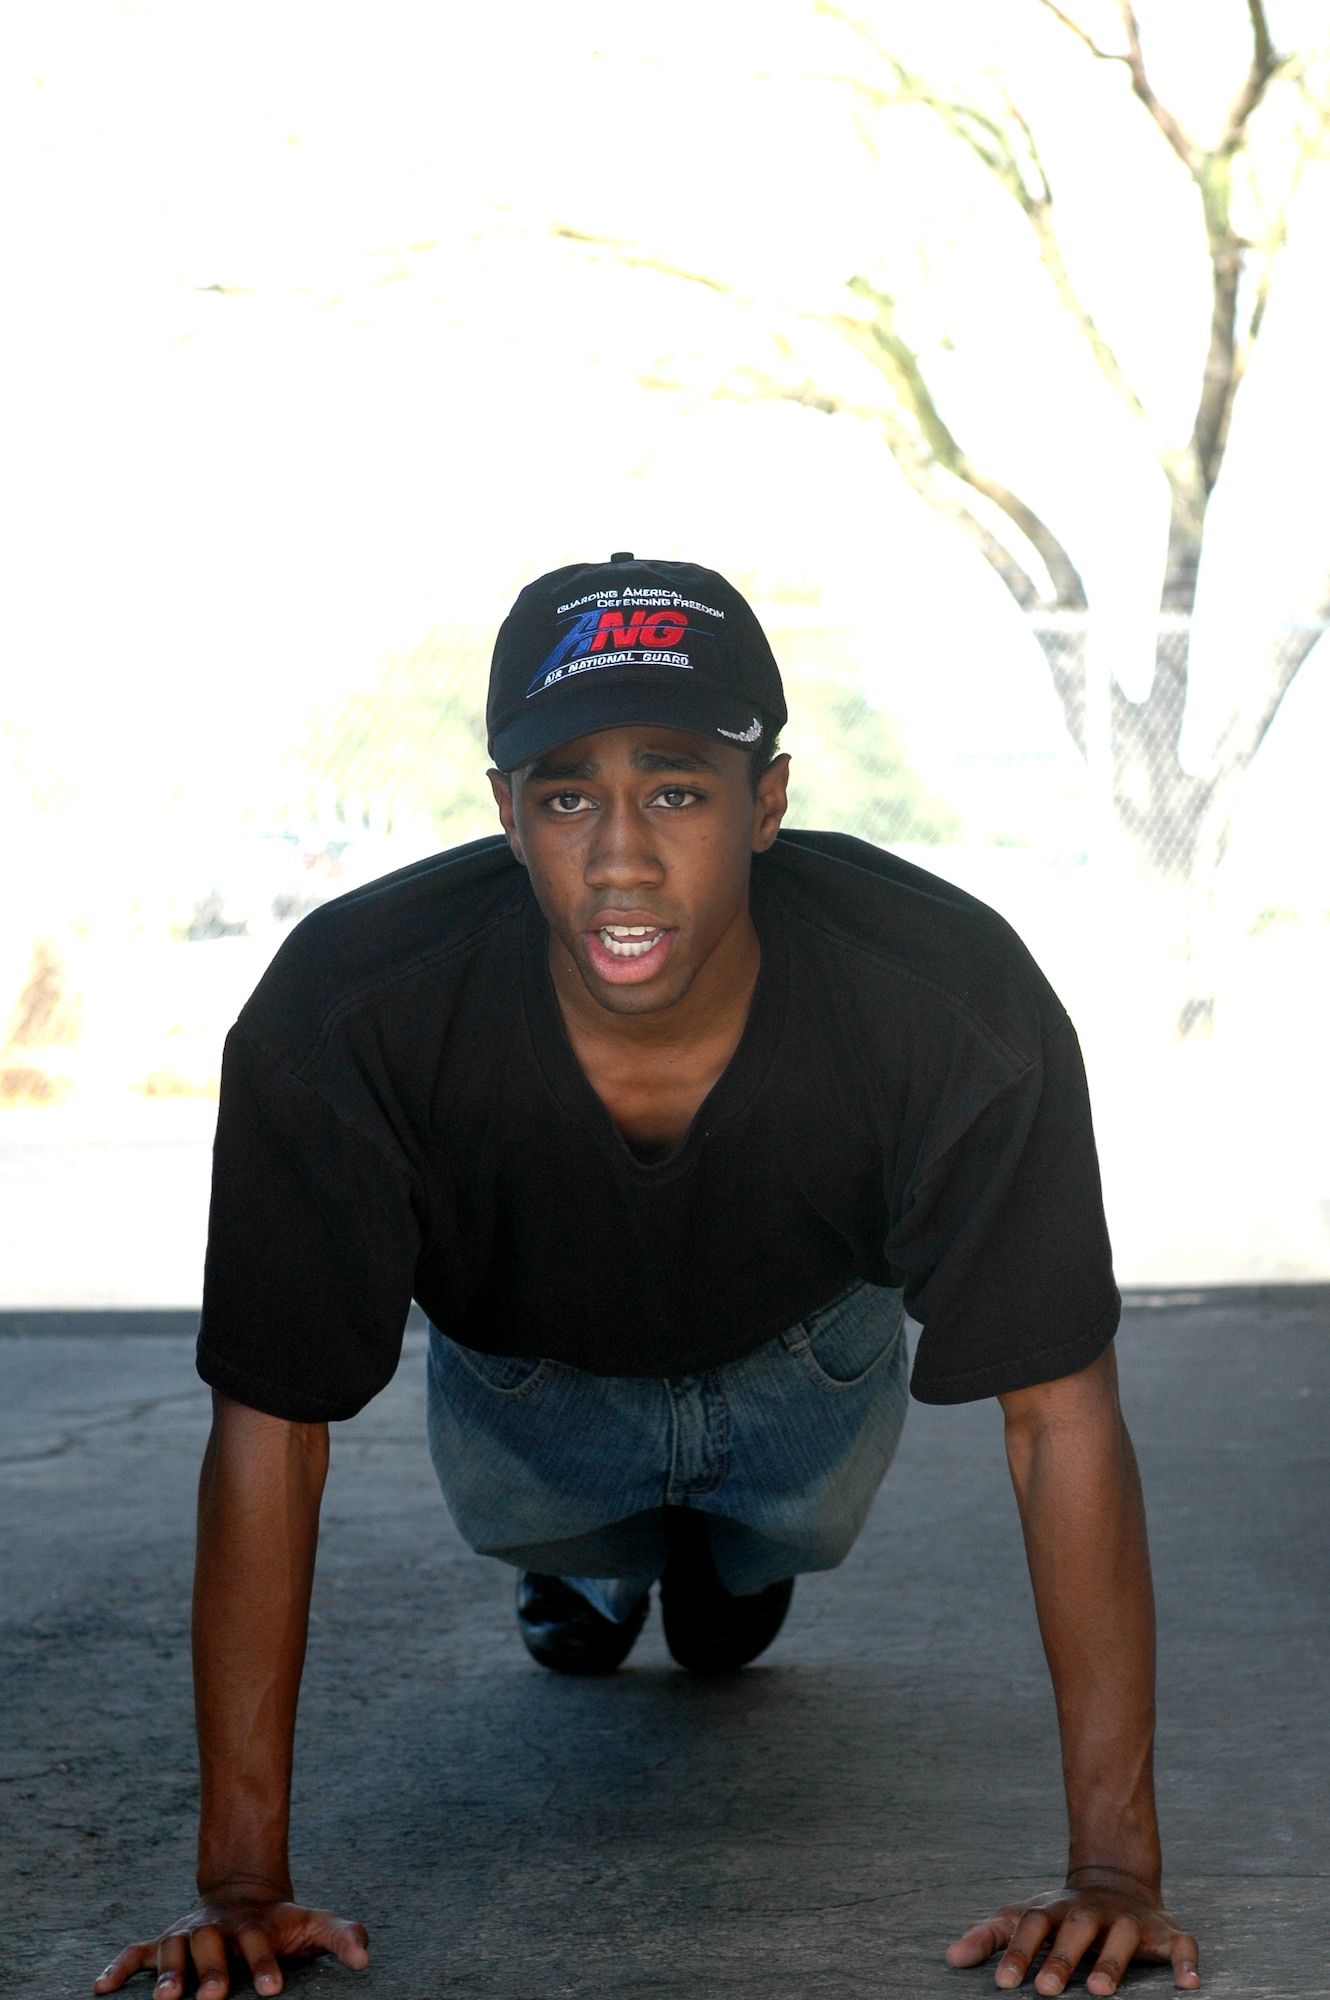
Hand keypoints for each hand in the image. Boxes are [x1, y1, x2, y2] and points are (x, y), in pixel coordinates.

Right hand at [93, 1886, 369, 1997]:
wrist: (243, 1893)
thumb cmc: (281, 1923)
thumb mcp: (312, 1923)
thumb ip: (340, 1934)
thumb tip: (365, 1959)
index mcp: (255, 1926)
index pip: (261, 1944)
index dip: (266, 1965)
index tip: (274, 1991)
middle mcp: (219, 1928)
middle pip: (213, 1947)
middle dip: (214, 1971)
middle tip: (214, 1998)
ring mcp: (189, 1933)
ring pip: (175, 1949)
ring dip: (170, 1973)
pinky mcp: (164, 1941)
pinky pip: (137, 1951)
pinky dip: (119, 1966)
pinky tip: (101, 1987)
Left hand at [946, 1871, 1199, 1993]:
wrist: (1115, 1879)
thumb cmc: (1060, 1914)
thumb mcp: (1024, 1918)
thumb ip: (989, 1936)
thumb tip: (950, 1958)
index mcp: (1055, 1910)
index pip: (1032, 1927)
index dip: (1018, 1953)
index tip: (1004, 1983)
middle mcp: (1091, 1912)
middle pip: (1075, 1929)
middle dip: (1062, 1960)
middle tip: (1047, 1991)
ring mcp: (1128, 1919)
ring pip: (1123, 1935)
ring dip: (1112, 1962)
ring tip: (1100, 1991)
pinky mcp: (1164, 1931)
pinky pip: (1181, 1944)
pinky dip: (1185, 1962)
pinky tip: (1188, 1986)